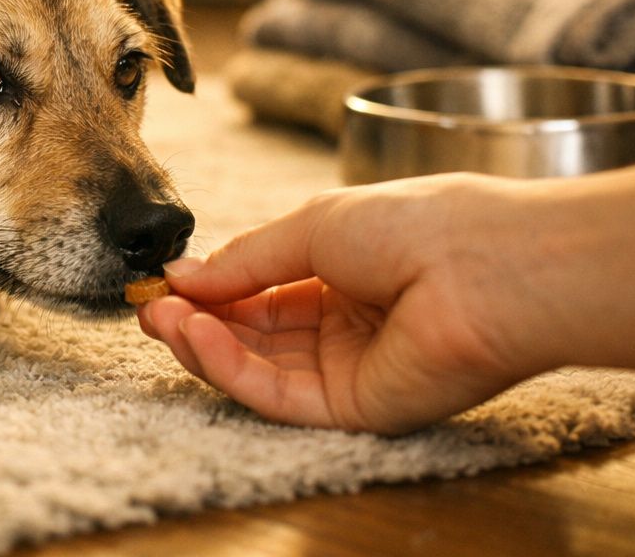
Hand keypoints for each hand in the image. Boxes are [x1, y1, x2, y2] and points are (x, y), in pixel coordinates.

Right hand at [137, 173, 546, 433]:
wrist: (488, 268)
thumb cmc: (417, 225)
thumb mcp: (312, 225)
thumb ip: (244, 260)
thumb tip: (181, 274)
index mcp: (344, 273)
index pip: (261, 291)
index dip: (209, 287)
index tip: (161, 280)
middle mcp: (345, 325)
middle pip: (252, 334)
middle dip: (195, 319)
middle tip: (146, 305)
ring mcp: (349, 370)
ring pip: (257, 368)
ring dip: (202, 344)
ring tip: (159, 317)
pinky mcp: (355, 409)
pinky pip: (278, 395)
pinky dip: (230, 368)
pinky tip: (197, 336)